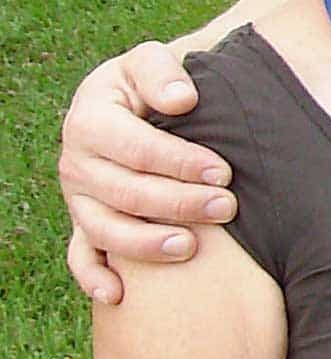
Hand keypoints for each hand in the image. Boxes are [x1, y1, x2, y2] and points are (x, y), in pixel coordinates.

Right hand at [58, 43, 234, 303]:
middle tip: (226, 207)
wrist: (138, 101)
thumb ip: (162, 72)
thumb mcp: (150, 61)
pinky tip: (119, 296)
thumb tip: (182, 99)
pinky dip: (94, 277)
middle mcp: (77, 161)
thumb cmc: (153, 82)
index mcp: (90, 118)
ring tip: (188, 248)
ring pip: (104, 229)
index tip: (224, 170)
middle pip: (124, 192)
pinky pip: (81, 256)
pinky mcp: (84, 222)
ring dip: (144, 244)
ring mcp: (79, 197)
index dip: (180, 161)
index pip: (136, 147)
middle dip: (177, 203)